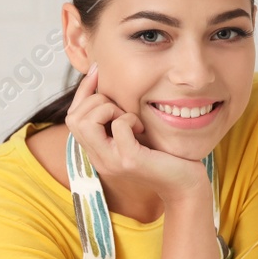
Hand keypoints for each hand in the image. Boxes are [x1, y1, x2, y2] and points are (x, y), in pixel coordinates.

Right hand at [66, 62, 209, 201]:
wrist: (185, 186)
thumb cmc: (164, 157)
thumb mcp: (135, 135)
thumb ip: (118, 118)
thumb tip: (107, 83)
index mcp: (97, 151)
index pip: (72, 117)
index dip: (83, 91)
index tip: (98, 72)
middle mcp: (99, 158)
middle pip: (73, 118)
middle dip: (96, 101)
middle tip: (122, 109)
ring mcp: (111, 160)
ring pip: (86, 122)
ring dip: (108, 109)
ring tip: (130, 119)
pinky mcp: (129, 160)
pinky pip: (118, 126)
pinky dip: (129, 119)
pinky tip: (142, 127)